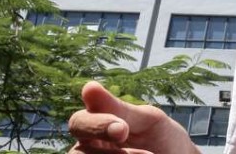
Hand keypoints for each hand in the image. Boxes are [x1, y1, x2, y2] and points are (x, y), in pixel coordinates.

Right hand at [68, 81, 195, 153]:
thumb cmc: (159, 137)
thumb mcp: (146, 120)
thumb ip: (119, 109)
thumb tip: (88, 87)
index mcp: (96, 125)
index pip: (79, 122)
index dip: (97, 125)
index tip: (122, 128)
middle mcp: (89, 149)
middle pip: (76, 153)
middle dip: (105, 147)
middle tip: (136, 152)